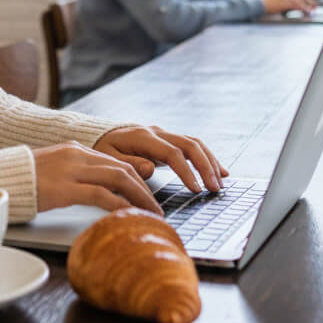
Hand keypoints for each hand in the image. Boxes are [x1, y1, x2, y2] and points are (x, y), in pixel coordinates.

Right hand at [32, 142, 163, 215]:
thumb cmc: (23, 179)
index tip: (146, 196)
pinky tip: (128, 216)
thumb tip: (96, 191)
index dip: (135, 179)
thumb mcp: (53, 170)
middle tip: (156, 208)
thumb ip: (75, 175)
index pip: (115, 161)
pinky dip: (120, 205)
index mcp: (75, 149)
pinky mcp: (64, 188)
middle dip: (144, 189)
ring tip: (150, 215)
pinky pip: (100, 195)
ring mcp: (71, 170)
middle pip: (122, 168)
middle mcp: (76, 155)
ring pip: (118, 178)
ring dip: (139, 198)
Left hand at [94, 124, 227, 193]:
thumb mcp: (108, 158)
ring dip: (210, 162)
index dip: (186, 171)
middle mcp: (157, 132)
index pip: (172, 153)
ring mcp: (164, 134)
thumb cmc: (104, 149)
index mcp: (143, 137)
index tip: (196, 190)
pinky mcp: (168, 140)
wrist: (101, 135)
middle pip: (189, 145)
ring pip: (194, 143)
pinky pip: (192, 146)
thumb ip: (129, 164)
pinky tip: (219, 171)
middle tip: (214, 189)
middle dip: (205, 167)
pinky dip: (207, 157)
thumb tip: (151, 168)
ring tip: (220, 183)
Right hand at [262, 0, 316, 14]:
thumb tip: (287, 9)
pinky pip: (296, 3)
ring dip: (308, 3)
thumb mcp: (274, 4)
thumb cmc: (263, 5)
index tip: (311, 4)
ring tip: (313, 10)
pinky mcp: (283, 2)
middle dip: (310, 0)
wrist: (255, 4)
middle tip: (315, 7)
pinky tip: (306, 11)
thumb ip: (282, 5)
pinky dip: (303, 6)